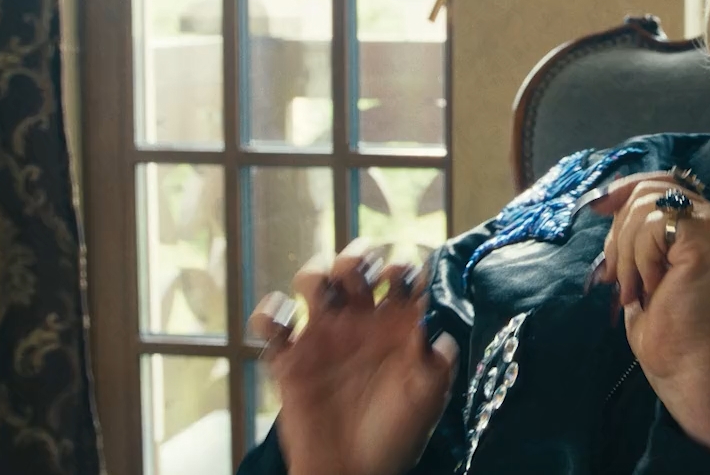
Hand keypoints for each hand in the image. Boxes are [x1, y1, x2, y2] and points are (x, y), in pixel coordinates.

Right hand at [250, 241, 459, 474]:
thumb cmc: (394, 438)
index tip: (399, 276)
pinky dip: (268, 313)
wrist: (351, 473)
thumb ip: (436, 365)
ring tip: (319, 290)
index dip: (400, 267)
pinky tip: (281, 321)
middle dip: (355, 256)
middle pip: (354, 269)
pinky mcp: (289, 360)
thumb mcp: (425, 401)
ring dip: (313, 272)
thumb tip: (441, 334)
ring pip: (312, 283)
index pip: (399, 278)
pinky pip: (271, 325)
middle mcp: (359, 324)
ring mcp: (323, 338)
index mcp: (395, 326)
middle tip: (360, 271)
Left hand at [592, 174, 709, 458]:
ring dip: (627, 253)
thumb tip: (603, 200)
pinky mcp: (708, 239)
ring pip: (645, 207)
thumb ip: (636, 230)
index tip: (596, 209)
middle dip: (620, 232)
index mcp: (704, 223)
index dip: (624, 190)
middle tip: (620, 277)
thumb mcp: (641, 265)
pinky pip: (652, 226)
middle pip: (648, 189)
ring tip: (638, 290)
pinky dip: (639, 260)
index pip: (660, 182)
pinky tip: (651, 289)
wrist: (686, 366)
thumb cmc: (666, 325)